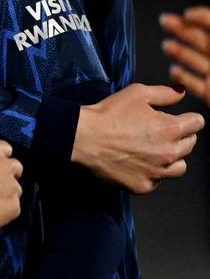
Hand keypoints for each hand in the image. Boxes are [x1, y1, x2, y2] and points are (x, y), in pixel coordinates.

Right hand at [0, 141, 22, 234]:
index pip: (5, 148)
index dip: (0, 157)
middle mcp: (5, 165)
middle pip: (16, 167)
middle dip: (8, 175)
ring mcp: (13, 186)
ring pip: (16, 189)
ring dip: (6, 194)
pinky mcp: (14, 206)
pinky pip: (13, 208)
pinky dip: (4, 211)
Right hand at [73, 83, 202, 193]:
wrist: (81, 138)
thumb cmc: (107, 114)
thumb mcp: (136, 93)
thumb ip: (165, 93)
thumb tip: (182, 92)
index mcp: (171, 129)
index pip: (197, 123)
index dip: (188, 118)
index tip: (179, 119)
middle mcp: (169, 153)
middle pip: (190, 144)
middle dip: (179, 136)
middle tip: (159, 132)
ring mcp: (157, 172)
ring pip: (180, 167)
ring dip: (172, 158)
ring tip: (154, 151)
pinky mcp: (143, 186)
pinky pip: (158, 181)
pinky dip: (152, 173)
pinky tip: (138, 163)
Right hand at [161, 6, 209, 98]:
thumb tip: (205, 14)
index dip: (201, 18)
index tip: (187, 14)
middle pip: (201, 41)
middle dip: (183, 30)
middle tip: (166, 21)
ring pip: (196, 61)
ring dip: (180, 52)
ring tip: (167, 45)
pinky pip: (195, 85)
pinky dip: (184, 78)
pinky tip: (174, 71)